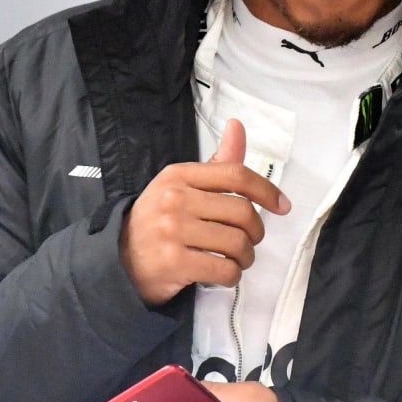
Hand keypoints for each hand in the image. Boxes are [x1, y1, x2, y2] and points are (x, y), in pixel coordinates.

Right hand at [121, 119, 289, 304]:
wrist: (118, 258)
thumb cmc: (159, 220)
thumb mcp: (181, 186)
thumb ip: (216, 163)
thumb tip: (237, 126)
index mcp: (179, 175)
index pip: (236, 175)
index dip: (267, 191)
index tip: (283, 206)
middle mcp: (175, 199)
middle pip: (242, 212)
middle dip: (256, 232)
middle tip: (249, 241)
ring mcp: (172, 231)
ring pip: (237, 243)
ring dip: (246, 257)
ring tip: (237, 260)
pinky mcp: (174, 262)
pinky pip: (224, 269)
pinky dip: (232, 276)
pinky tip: (225, 273)